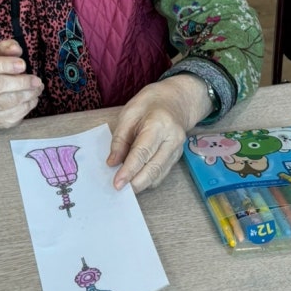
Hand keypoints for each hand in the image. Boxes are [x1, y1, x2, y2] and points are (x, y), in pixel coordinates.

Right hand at [0, 39, 43, 128]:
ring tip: (38, 87)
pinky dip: (27, 106)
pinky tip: (33, 97)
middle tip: (36, 80)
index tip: (23, 64)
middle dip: (20, 82)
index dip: (4, 65)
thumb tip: (16, 48)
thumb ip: (6, 49)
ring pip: (6, 103)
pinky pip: (13, 115)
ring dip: (27, 94)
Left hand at [107, 74, 213, 192]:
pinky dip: (148, 180)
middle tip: (119, 191)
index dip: (129, 170)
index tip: (117, 183)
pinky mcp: (177, 157)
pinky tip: (136, 180)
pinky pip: (162, 173)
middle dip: (136, 183)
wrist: (177, 99)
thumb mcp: (130, 112)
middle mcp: (172, 139)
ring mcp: (177, 150)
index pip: (142, 152)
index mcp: (159, 124)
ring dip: (141, 184)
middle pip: (154, 168)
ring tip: (125, 187)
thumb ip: (120, 138)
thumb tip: (112, 162)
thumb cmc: (151, 103)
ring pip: (159, 174)